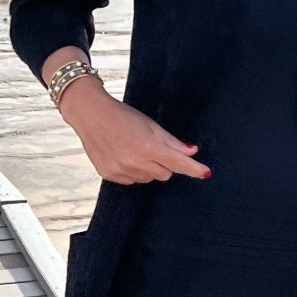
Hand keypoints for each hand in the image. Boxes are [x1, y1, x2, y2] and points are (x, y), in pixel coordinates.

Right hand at [60, 80, 210, 186]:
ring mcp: (121, 171)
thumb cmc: (122, 116)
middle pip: (165, 174)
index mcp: (148, 147)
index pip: (178, 164)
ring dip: (148, 168)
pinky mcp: (110, 175)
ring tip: (134, 149)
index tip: (205, 173)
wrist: (90, 115)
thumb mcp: (151, 125)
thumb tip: (192, 152)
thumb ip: (172, 142)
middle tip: (152, 147)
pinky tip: (123, 156)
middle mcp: (135, 162)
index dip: (194, 169)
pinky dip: (132, 172)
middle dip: (164, 163)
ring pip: (148, 179)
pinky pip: (132, 181)